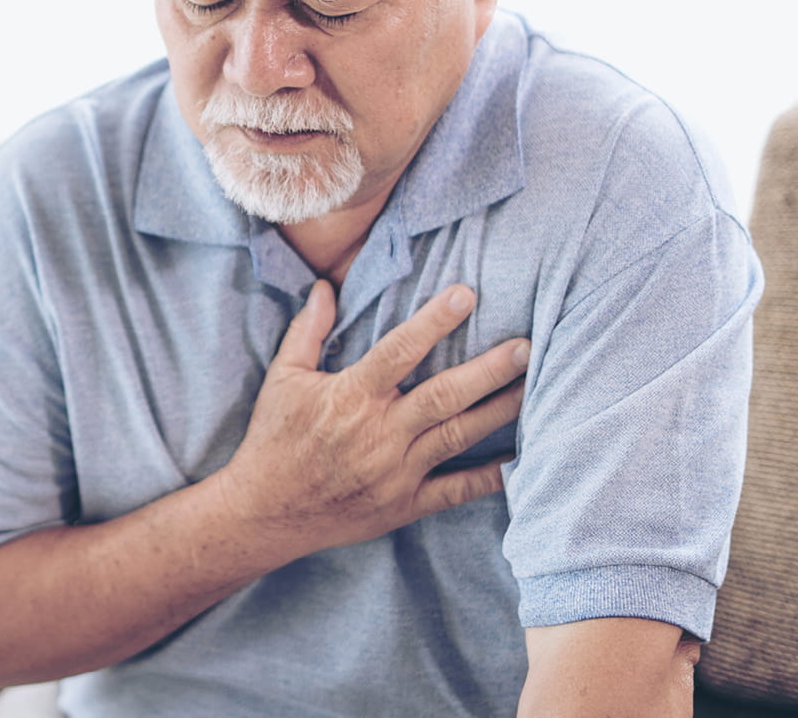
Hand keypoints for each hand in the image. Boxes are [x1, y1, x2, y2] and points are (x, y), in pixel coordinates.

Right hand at [211, 280, 527, 556]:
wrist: (265, 512)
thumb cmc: (273, 439)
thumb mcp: (282, 379)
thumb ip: (307, 330)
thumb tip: (324, 285)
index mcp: (350, 397)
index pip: (400, 350)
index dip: (435, 321)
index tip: (467, 294)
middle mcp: (378, 433)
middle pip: (444, 395)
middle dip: (489, 369)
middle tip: (526, 347)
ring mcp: (395, 471)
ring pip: (458, 435)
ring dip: (498, 410)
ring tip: (532, 387)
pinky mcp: (404, 504)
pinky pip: (455, 491)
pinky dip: (489, 477)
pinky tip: (519, 459)